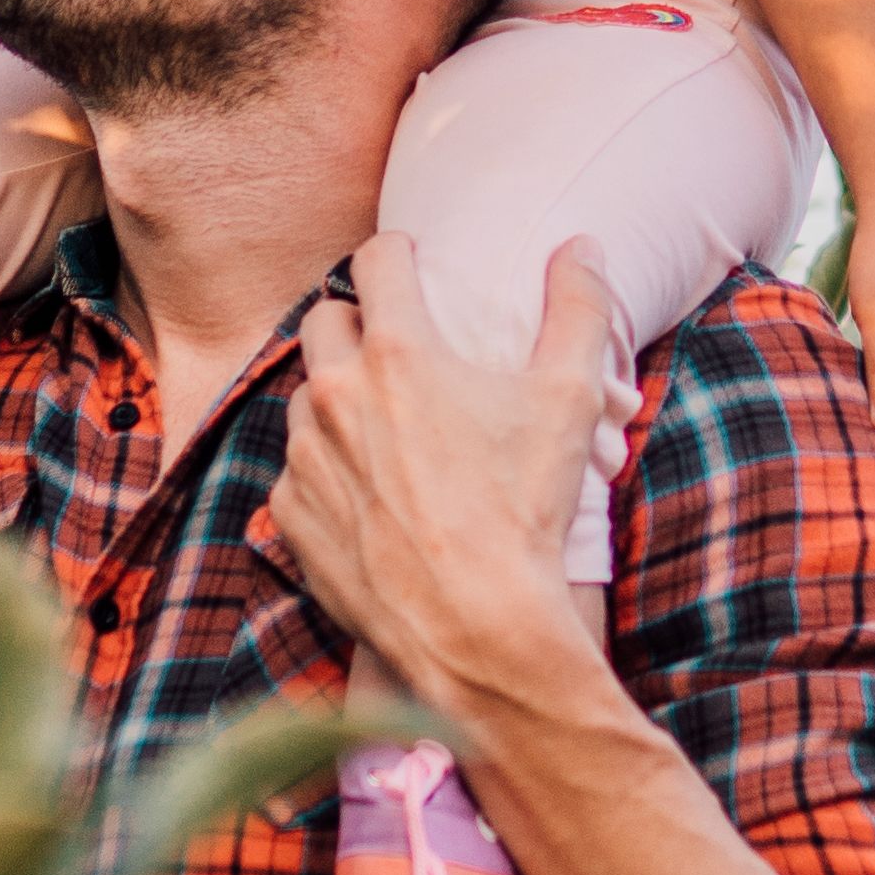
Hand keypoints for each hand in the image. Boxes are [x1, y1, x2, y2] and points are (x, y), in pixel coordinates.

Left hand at [276, 234, 618, 742]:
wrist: (477, 629)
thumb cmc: (526, 512)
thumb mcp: (570, 402)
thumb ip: (580, 309)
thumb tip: (583, 246)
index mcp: (397, 353)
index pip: (375, 261)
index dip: (398, 253)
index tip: (412, 262)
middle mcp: (335, 396)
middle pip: (324, 321)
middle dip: (356, 320)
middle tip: (394, 342)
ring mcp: (305, 458)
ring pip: (305, 397)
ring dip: (337, 396)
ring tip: (384, 422)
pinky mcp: (291, 516)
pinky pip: (297, 472)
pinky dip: (326, 470)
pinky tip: (371, 491)